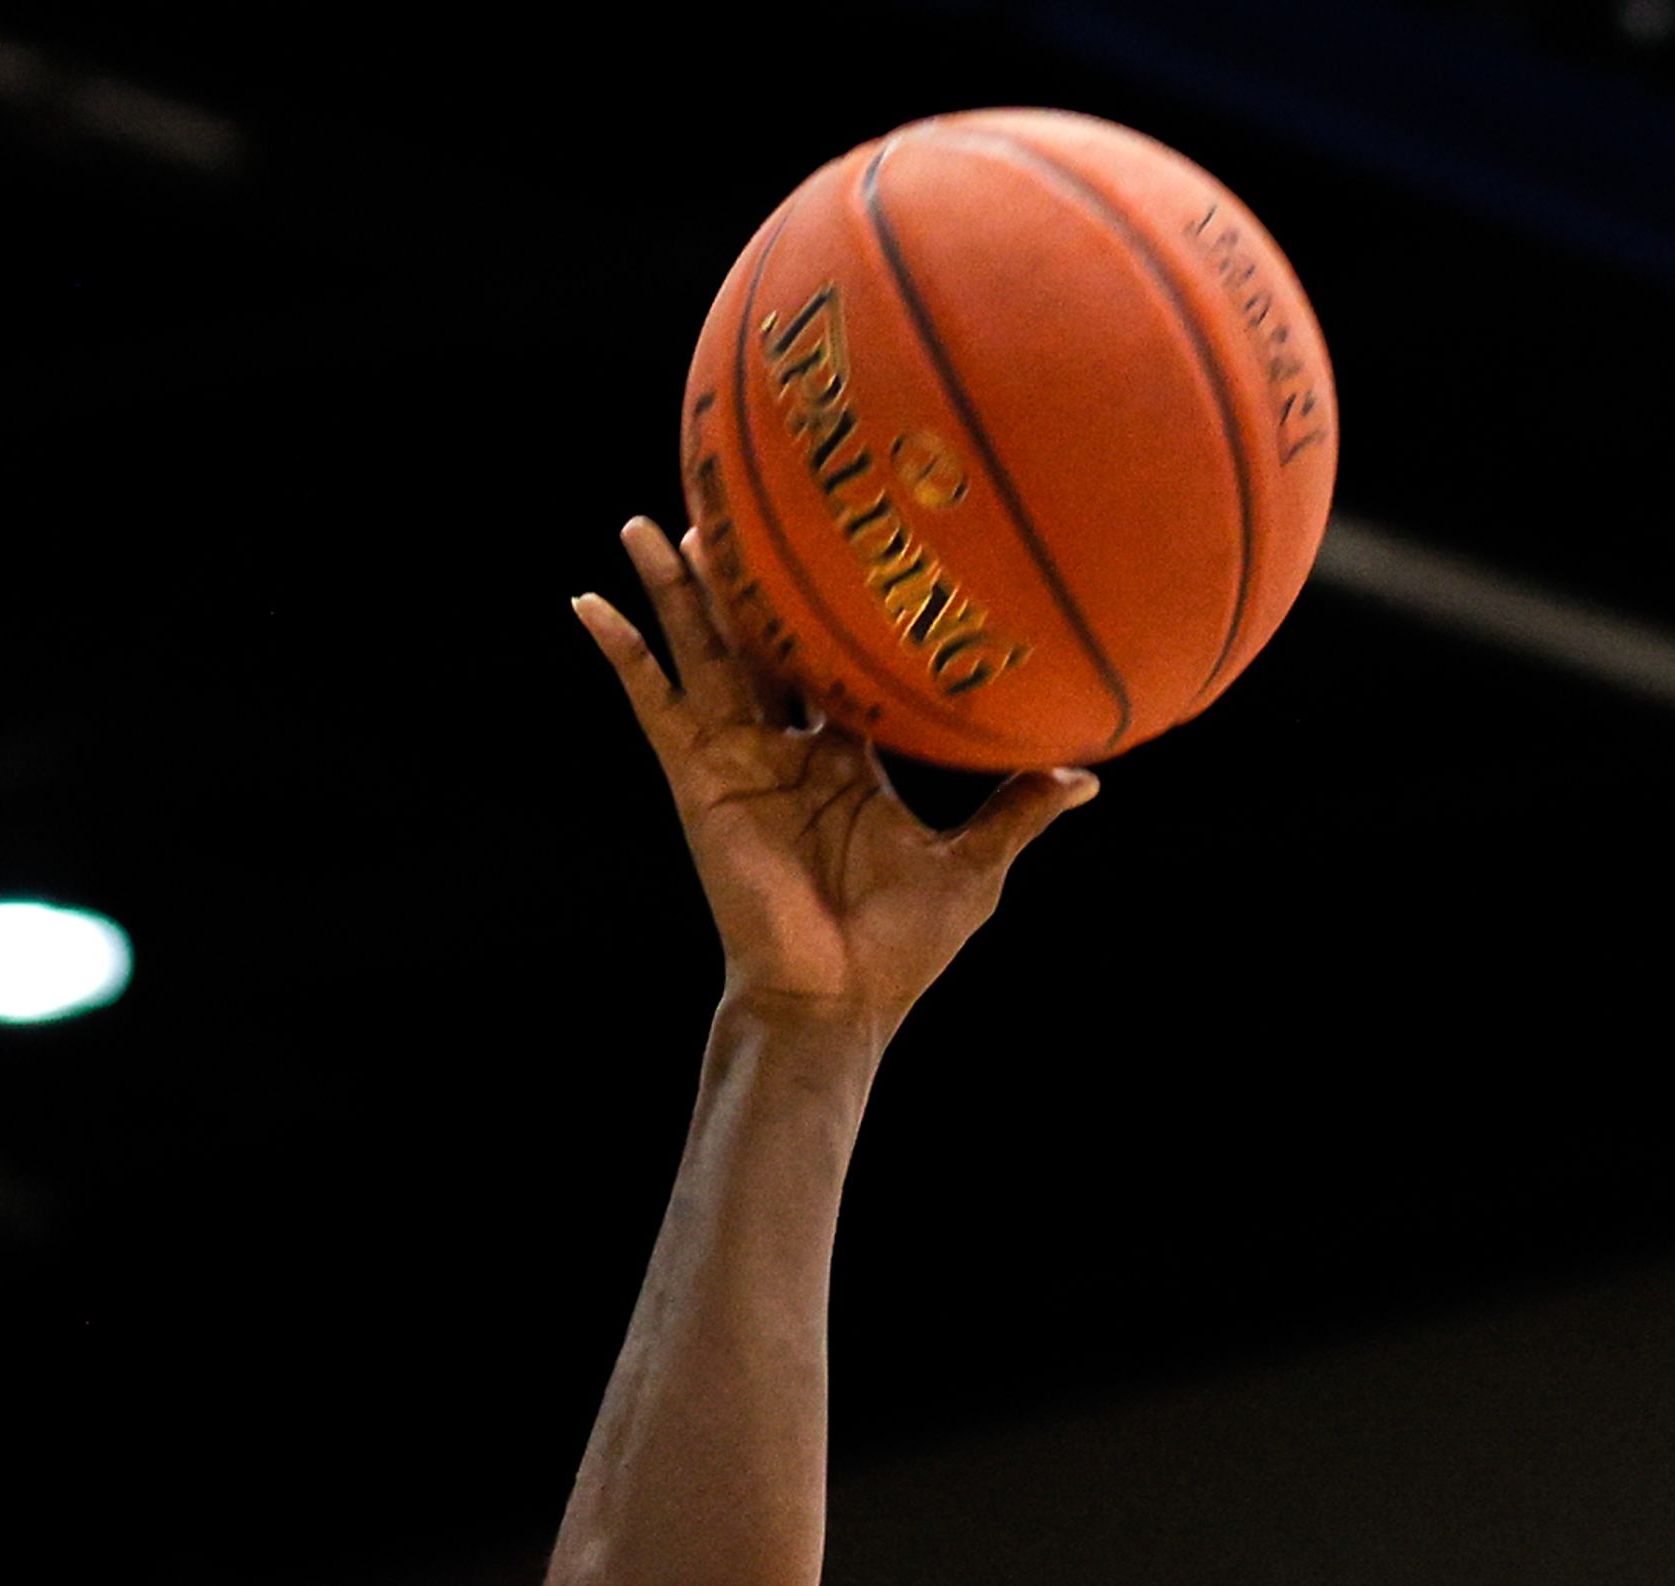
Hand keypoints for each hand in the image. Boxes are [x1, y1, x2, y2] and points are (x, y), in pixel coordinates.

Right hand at [574, 517, 1092, 1030]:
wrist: (841, 1001)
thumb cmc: (904, 946)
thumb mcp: (974, 867)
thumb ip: (1017, 811)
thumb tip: (1088, 778)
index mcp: (848, 755)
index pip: (833, 660)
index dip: (827, 605)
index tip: (834, 535)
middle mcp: (788, 746)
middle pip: (757, 639)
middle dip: (740, 577)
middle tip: (728, 496)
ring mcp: (738, 758)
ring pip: (701, 653)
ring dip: (673, 590)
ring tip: (646, 522)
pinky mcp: (698, 780)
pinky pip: (654, 705)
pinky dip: (623, 654)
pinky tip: (587, 603)